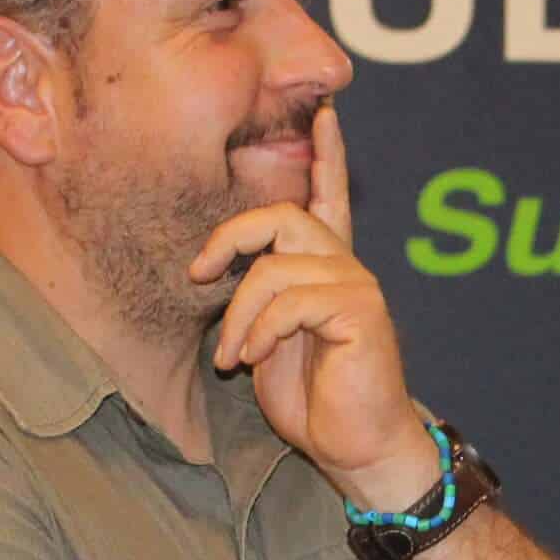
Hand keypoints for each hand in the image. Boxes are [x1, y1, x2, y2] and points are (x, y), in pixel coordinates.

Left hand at [189, 106, 437, 508]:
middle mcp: (347, 267)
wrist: (357, 449)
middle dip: (228, 238)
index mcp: (329, 270)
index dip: (327, 154)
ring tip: (233, 357)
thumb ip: (258, 301)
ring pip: (274, 266)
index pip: (328, 198)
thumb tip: (221, 274)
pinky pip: (290, 300)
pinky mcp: (361, 310)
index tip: (325, 110)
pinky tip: (251, 362)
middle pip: (281, 216)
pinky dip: (260, 332)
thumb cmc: (314, 403)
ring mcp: (357, 285)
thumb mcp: (269, 342)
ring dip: (239, 316)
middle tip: (198, 273)